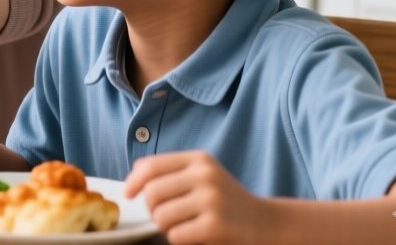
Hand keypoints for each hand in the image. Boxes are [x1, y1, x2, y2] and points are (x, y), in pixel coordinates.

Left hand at [124, 151, 273, 244]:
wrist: (266, 224)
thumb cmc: (226, 201)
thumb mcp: (203, 176)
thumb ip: (171, 172)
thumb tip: (133, 176)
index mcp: (199, 160)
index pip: (151, 165)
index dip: (133, 181)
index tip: (128, 193)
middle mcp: (205, 176)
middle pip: (152, 193)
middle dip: (152, 209)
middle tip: (165, 216)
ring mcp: (211, 200)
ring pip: (161, 216)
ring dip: (165, 227)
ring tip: (182, 226)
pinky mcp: (215, 226)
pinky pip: (175, 235)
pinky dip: (178, 239)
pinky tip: (194, 236)